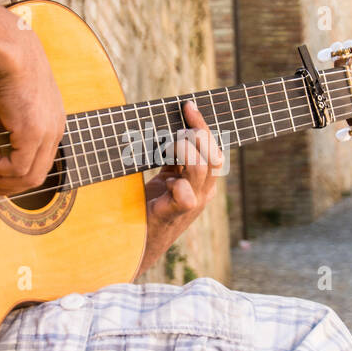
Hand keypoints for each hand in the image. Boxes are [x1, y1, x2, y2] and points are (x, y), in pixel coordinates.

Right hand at [0, 14, 65, 196]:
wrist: (9, 50)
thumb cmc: (9, 65)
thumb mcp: (14, 97)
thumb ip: (13, 117)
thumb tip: (1, 130)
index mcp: (54, 122)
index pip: (41, 161)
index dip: (17, 174)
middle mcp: (55, 130)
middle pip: (37, 176)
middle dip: (8, 186)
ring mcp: (46, 133)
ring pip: (29, 177)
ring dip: (1, 180)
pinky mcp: (32, 134)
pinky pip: (18, 168)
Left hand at [138, 100, 223, 273]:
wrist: (137, 245)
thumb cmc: (148, 208)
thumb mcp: (163, 179)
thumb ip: (171, 159)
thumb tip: (164, 127)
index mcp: (201, 181)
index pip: (213, 148)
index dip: (202, 125)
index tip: (187, 105)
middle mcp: (202, 191)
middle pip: (213, 155)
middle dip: (198, 133)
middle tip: (181, 123)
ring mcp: (192, 204)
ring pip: (202, 169)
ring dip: (185, 151)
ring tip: (169, 146)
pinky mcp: (176, 215)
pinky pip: (186, 197)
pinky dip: (177, 184)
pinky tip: (165, 182)